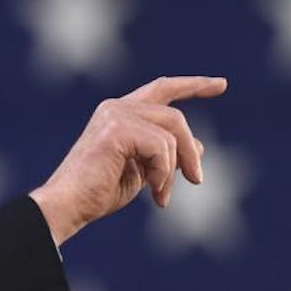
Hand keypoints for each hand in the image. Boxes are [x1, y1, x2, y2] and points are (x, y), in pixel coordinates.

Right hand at [29, 75, 227, 244]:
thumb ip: (167, 155)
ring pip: (172, 133)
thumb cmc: (99, 192)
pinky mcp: (116, 129)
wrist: (70, 206)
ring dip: (174, 170)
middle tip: (196, 181)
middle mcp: (117, 107)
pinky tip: (153, 192)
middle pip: (174, 118)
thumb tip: (200, 146)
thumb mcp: (144, 172)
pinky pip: (161, 148)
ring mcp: (116, 115)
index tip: (221, 84)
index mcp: (120, 113)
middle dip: (189, 151)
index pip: (163, 89)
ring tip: (161, 196)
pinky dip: (163, 173)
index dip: (193, 85)